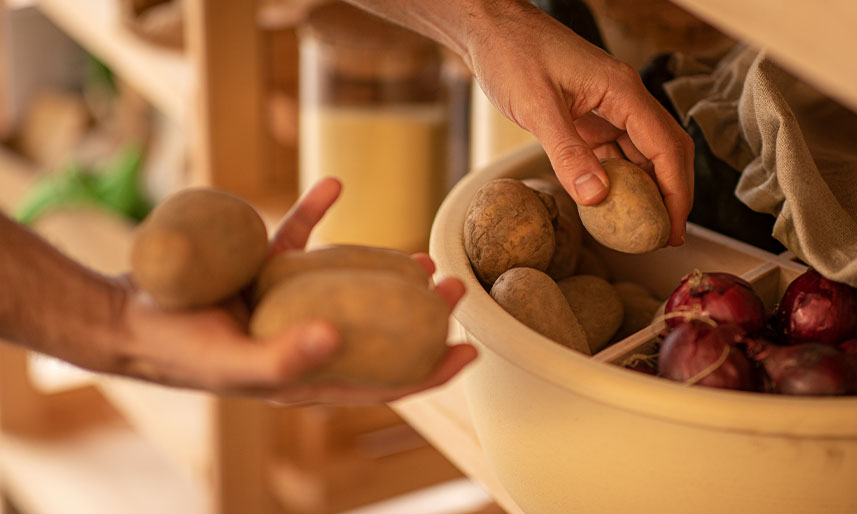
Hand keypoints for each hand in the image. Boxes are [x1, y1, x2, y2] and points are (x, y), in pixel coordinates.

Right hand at [110, 178, 476, 403]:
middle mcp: (308, 339)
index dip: (430, 372)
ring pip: (351, 290)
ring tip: (421, 258)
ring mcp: (289, 305)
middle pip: (379, 333)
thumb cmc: (181, 348)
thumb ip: (285, 358)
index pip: (383, 383)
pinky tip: (332, 186)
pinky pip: (297, 239)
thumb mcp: (234, 363)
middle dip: (422, 318)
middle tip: (453, 288)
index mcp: (309, 374)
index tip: (471, 351)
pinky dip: (313, 213)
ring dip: (386, 273)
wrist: (126, 316)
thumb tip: (340, 336)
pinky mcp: (263, 271)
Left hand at [465, 1, 693, 244]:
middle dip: (673, 193)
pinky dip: (620, 179)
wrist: (491, 29)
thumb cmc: (512, 52)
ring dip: (648, 189)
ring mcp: (608, 107)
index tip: (674, 227)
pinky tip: (615, 205)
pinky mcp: (589, 116)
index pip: (666, 146)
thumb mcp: (537, 106)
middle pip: (666, 150)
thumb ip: (566, 152)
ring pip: (643, 153)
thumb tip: (595, 198)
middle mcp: (623, 98)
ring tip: (644, 229)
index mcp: (622, 90)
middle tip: (668, 235)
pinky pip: (616, 151)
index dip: (677, 190)